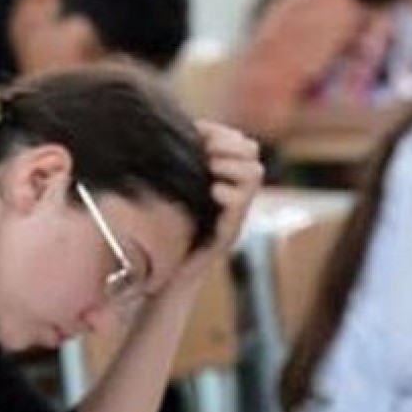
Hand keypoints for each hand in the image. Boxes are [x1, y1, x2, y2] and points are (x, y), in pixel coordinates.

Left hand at [168, 121, 263, 291]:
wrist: (161, 282)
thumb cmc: (157, 237)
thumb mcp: (162, 195)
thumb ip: (170, 170)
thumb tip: (158, 137)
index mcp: (217, 179)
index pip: (236, 140)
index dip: (218, 131)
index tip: (195, 129)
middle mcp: (230, 193)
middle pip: (250, 150)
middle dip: (227, 142)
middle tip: (205, 150)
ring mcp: (232, 213)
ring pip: (254, 171)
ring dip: (230, 163)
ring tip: (210, 169)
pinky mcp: (228, 232)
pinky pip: (242, 202)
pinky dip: (228, 191)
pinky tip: (211, 192)